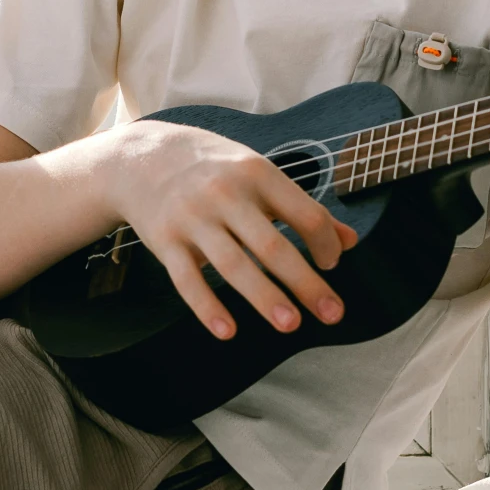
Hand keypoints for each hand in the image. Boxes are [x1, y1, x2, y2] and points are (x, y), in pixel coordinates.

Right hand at [103, 120, 355, 340]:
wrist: (140, 157)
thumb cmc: (213, 168)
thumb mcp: (258, 173)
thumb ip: (302, 208)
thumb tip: (348, 242)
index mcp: (257, 173)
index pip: (304, 214)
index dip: (325, 244)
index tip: (331, 265)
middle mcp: (225, 194)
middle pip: (272, 246)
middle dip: (306, 284)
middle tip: (333, 314)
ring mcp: (192, 218)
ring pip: (234, 266)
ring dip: (265, 299)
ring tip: (291, 325)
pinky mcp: (164, 241)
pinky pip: (187, 281)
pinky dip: (207, 308)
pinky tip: (227, 332)